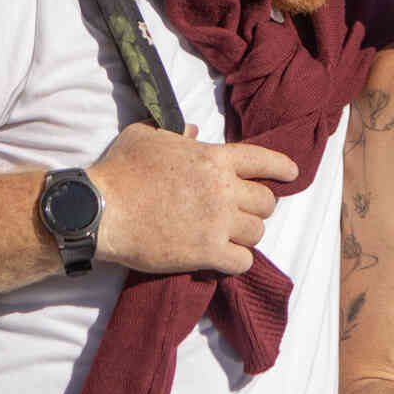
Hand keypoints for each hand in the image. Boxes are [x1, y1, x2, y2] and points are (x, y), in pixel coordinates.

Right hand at [89, 123, 299, 275]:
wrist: (101, 210)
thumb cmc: (120, 170)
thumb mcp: (147, 136)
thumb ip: (175, 133)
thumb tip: (192, 132)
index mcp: (214, 158)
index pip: (263, 160)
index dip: (281, 167)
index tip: (291, 174)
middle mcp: (223, 189)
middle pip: (266, 201)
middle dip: (258, 206)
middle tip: (243, 211)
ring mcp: (217, 222)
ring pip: (257, 232)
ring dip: (247, 234)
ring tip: (233, 236)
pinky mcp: (206, 253)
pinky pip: (242, 261)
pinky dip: (238, 261)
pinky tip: (228, 259)